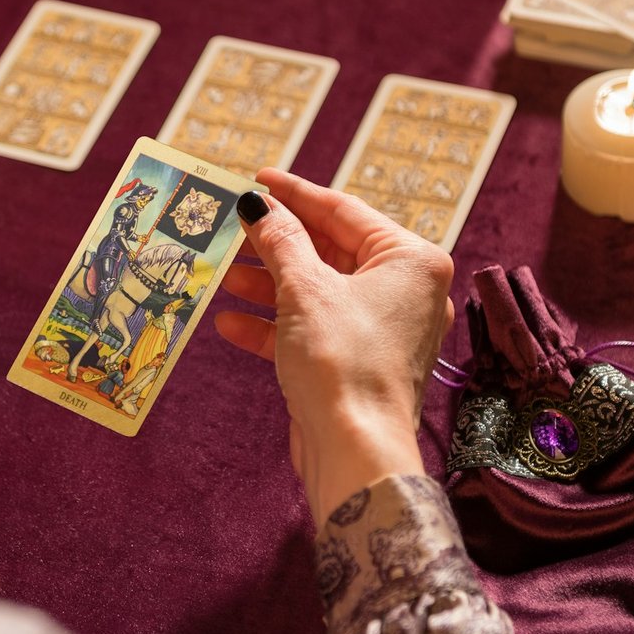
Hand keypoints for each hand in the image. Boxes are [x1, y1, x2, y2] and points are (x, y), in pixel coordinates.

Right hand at [214, 169, 453, 525]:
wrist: (355, 452)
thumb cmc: (342, 362)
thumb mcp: (304, 289)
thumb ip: (280, 240)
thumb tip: (258, 204)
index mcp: (411, 260)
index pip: (345, 210)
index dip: (295, 194)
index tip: (256, 180)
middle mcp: (405, 291)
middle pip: (330, 251)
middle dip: (276, 243)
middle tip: (232, 227)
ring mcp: (383, 330)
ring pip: (317, 291)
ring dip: (268, 284)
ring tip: (223, 274)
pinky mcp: (358, 363)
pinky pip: (314, 329)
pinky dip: (276, 324)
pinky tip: (231, 324)